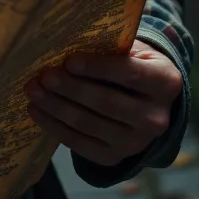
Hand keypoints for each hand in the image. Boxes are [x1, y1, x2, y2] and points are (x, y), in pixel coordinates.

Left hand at [24, 38, 181, 167]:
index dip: (98, 68)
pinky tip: (37, 111)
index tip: (70, 60)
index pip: (130, 74)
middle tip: (44, 76)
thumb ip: (108, 47)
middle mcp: (156, 118)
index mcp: (165, 82)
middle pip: (107, 103)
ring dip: (56, 107)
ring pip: (90, 124)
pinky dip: (55, 127)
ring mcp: (136, 142)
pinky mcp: (115, 157)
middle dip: (71, 89)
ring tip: (33, 90)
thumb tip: (66, 41)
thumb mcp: (131, 49)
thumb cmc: (132, 64)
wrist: (145, 101)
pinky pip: (81, 144)